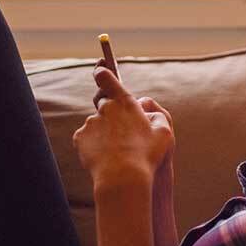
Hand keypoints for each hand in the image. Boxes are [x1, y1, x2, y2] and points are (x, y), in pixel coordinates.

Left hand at [74, 65, 173, 190]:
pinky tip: (106, 156)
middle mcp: (105, 109)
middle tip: (124, 132)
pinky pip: (87, 138)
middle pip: (104, 103)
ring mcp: (91, 123)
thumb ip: (158, 114)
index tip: (100, 68)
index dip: (102, 71)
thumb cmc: (147, 154)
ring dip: (105, 132)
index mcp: (126, 102)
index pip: (107, 78)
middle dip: (112, 113)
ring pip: (98, 123)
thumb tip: (144, 107)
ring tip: (118, 152)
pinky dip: (95, 144)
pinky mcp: (80, 138)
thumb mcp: (165, 132)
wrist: (122, 177)